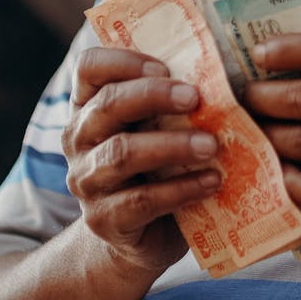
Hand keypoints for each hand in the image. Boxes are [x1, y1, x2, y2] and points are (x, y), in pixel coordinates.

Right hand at [63, 47, 220, 272]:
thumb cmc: (159, 171)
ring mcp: (87, 181)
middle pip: (107, 105)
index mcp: (89, 107)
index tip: (165, 67)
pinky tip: (211, 181)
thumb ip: (171, 104)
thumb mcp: (158, 132)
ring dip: (171, 145)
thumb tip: (221, 72)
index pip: (89, 68)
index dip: (123, 60)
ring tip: (211, 144)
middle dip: (153, 96)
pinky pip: (142, 200)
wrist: (144, 238)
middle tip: (196, 97)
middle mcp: (79, 140)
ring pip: (122, 153)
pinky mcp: (104, 220)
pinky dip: (181, 189)